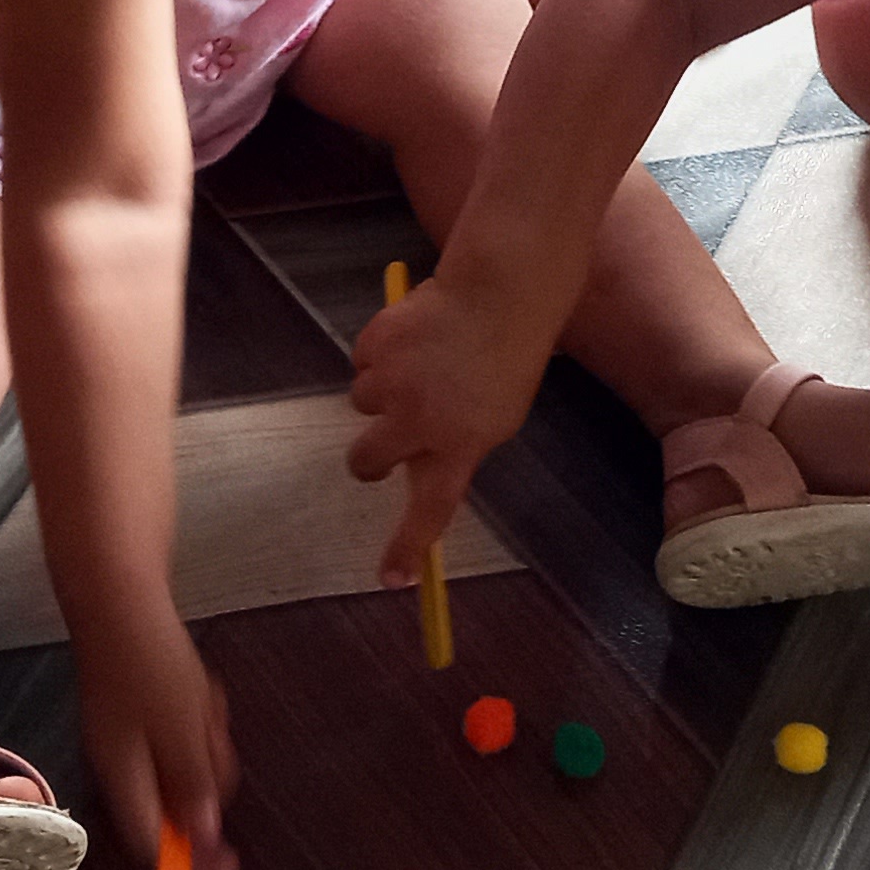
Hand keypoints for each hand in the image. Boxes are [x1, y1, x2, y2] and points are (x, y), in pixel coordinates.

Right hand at [73, 595, 241, 869]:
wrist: (119, 601)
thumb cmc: (148, 663)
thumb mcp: (182, 729)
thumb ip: (193, 786)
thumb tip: (204, 840)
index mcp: (125, 780)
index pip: (154, 848)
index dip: (191, 869)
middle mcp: (123, 769)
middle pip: (178, 805)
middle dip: (208, 776)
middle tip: (212, 733)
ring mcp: (131, 741)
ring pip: (188, 766)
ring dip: (207, 740)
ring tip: (203, 702)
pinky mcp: (142, 715)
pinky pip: (185, 734)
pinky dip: (200, 717)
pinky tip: (198, 689)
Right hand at [348, 271, 556, 587]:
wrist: (502, 290)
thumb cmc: (508, 356)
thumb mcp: (496, 416)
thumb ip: (454, 446)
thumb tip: (413, 470)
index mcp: (460, 443)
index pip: (432, 511)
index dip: (408, 549)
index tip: (392, 580)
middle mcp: (419, 419)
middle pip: (366, 462)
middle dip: (370, 458)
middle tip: (389, 441)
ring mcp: (392, 381)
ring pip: (362, 403)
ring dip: (384, 391)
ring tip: (425, 362)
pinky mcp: (375, 345)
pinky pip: (362, 362)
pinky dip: (380, 354)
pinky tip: (415, 334)